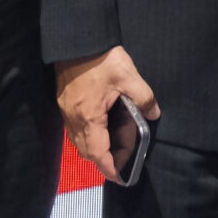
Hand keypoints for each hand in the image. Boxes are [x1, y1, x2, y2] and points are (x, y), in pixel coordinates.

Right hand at [55, 46, 160, 186]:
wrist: (76, 39)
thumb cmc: (102, 59)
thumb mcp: (128, 76)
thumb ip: (144, 97)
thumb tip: (154, 114)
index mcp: (89, 117)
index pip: (97, 153)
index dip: (109, 168)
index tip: (120, 177)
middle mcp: (74, 118)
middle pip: (85, 151)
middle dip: (100, 161)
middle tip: (118, 162)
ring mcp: (66, 110)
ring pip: (77, 140)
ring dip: (92, 148)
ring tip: (109, 147)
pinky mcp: (64, 102)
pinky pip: (73, 128)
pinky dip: (85, 135)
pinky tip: (98, 127)